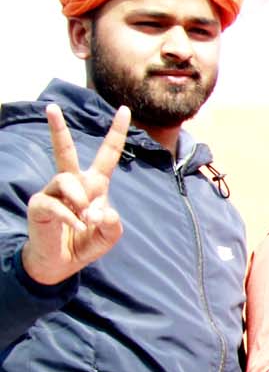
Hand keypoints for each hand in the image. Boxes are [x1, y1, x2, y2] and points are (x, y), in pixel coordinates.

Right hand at [21, 103, 130, 285]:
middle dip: (57, 128)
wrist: (61, 263)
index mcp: (95, 185)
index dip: (116, 132)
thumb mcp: (109, 235)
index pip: (107, 154)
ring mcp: (53, 193)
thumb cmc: (85, 242)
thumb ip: (112, 222)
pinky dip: (70, 218)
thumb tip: (97, 210)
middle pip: (65, 151)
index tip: (124, 109)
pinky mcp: (40, 205)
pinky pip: (57, 205)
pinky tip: (76, 228)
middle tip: (51, 107)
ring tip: (83, 218)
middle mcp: (73, 183)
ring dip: (80, 200)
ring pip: (67, 180)